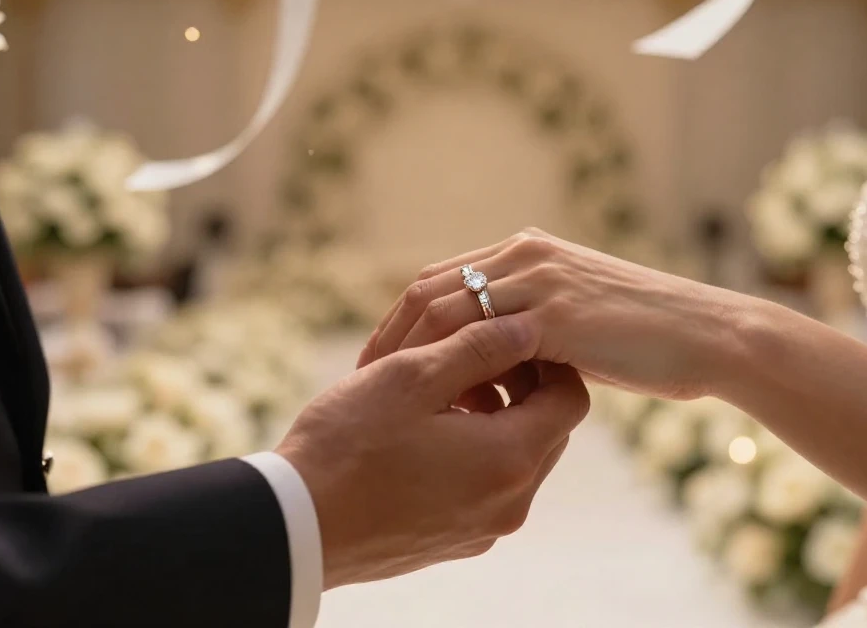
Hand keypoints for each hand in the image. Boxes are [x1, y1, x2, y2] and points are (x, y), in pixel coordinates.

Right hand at [275, 314, 589, 588]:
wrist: (295, 527)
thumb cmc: (348, 445)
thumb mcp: (412, 377)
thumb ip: (480, 346)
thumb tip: (528, 325)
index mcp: (509, 459)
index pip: (571, 399)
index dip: (548, 359)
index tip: (507, 337)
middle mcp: (509, 502)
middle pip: (547, 429)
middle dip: (519, 387)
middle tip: (468, 360)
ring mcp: (484, 529)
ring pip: (516, 459)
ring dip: (494, 418)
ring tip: (440, 393)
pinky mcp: (456, 542)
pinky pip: (487, 487)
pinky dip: (472, 452)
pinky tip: (424, 432)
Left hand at [358, 229, 768, 400]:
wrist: (708, 336)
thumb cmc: (648, 337)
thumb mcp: (578, 318)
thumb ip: (532, 325)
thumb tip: (493, 361)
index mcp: (525, 250)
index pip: (437, 281)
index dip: (400, 324)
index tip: (375, 365)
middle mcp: (525, 254)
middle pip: (427, 291)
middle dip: (389, 338)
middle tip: (362, 384)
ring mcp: (539, 279)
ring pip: (445, 312)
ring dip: (410, 357)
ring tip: (388, 401)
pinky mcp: (555, 313)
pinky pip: (482, 342)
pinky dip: (453, 372)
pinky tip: (439, 409)